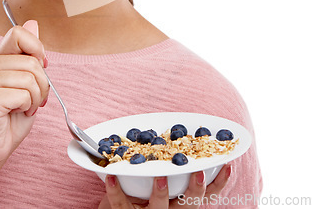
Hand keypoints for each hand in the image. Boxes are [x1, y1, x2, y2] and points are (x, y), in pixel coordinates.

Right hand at [0, 20, 48, 169]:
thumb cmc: (12, 116)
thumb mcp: (27, 80)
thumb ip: (29, 53)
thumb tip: (33, 23)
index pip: (18, 32)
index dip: (37, 48)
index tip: (40, 67)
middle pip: (33, 61)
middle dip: (43, 84)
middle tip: (33, 99)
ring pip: (31, 78)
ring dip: (37, 98)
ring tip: (25, 106)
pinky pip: (24, 95)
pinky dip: (28, 107)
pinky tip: (16, 113)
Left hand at [98, 164, 231, 207]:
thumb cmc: (141, 197)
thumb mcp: (161, 185)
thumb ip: (170, 167)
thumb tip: (179, 136)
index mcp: (179, 202)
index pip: (207, 196)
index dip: (219, 183)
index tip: (228, 165)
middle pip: (188, 205)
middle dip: (196, 191)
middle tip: (198, 172)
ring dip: (160, 193)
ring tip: (160, 177)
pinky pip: (120, 204)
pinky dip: (115, 189)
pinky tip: (111, 175)